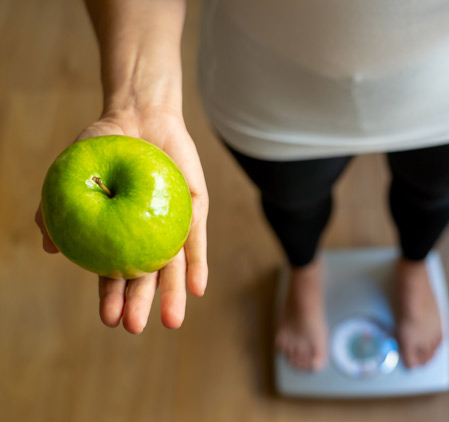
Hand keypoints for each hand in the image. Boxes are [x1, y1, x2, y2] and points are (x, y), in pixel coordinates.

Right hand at [35, 107, 208, 333]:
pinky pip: (196, 241)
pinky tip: (198, 288)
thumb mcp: (73, 174)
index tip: (108, 320)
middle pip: (144, 277)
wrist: (138, 115)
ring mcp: (171, 225)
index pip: (113, 274)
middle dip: (139, 305)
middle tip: (133, 328)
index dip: (111, 298)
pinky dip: (198, 264)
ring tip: (171, 321)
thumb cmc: (103, 146)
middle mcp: (145, 236)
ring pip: (173, 266)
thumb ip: (58, 209)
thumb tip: (50, 248)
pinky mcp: (195, 211)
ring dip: (172, 294)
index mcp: (117, 236)